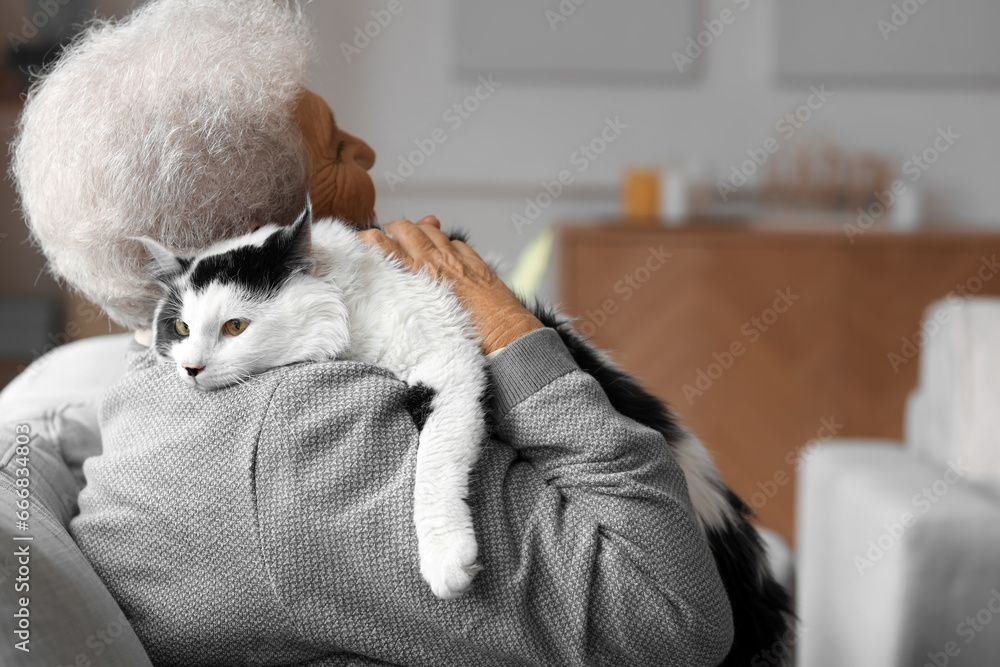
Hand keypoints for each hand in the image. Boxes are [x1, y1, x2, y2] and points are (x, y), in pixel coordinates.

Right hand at [358, 217, 542, 354]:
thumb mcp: (425, 323)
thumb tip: (393, 292)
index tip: (357, 242)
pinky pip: (455, 243)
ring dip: (418, 232)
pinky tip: (444, 255)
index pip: (382, 243)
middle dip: (391, 229)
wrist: (505, 339)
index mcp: (418, 275)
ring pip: (430, 230)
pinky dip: (446, 245)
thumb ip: (406, 300)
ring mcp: (458, 258)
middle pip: (404, 228)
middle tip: (386, 240)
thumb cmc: (465, 340)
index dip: (366, 238)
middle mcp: (436, 261)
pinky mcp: (476, 262)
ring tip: (412, 241)